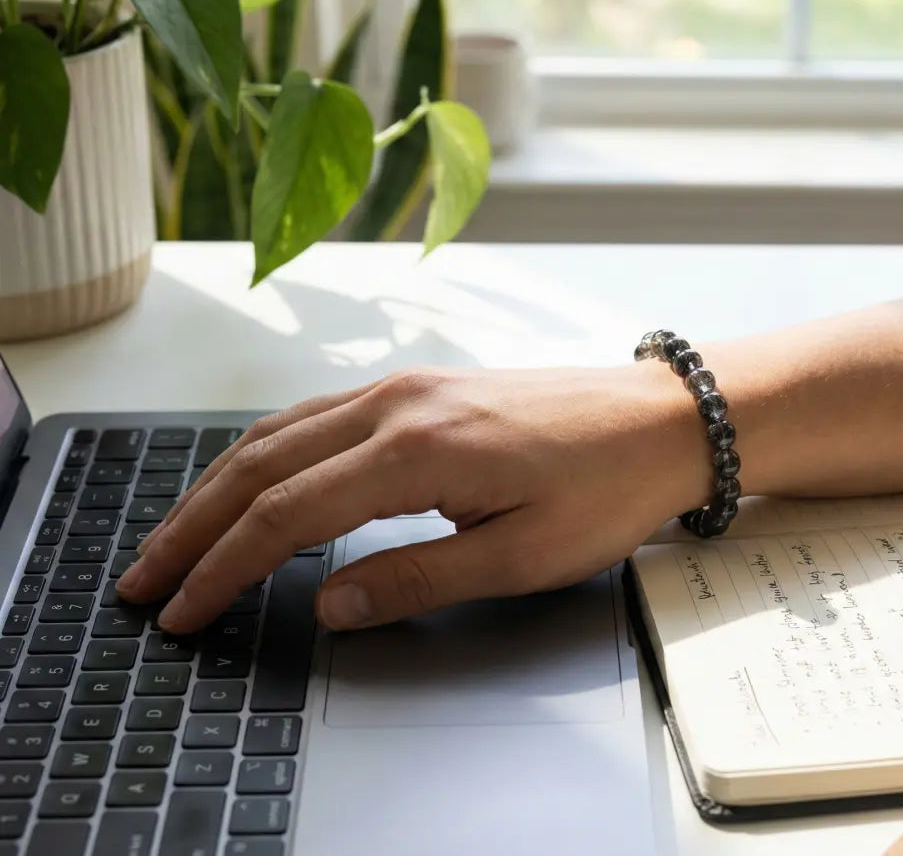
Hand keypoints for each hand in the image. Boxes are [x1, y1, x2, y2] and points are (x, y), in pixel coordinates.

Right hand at [115, 364, 707, 632]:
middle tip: (144, 579)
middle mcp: (396, 406)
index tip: (181, 610)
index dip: (223, 568)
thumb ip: (416, 581)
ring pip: (279, 431)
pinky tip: (252, 479)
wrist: (663, 419)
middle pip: (260, 464)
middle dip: (192, 526)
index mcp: (416, 451)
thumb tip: (326, 606)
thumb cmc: (608, 486)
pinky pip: (316, 416)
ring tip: (177, 535)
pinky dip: (266, 454)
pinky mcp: (421, 388)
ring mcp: (405, 388)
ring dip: (218, 485)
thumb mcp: (519, 558)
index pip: (285, 515)